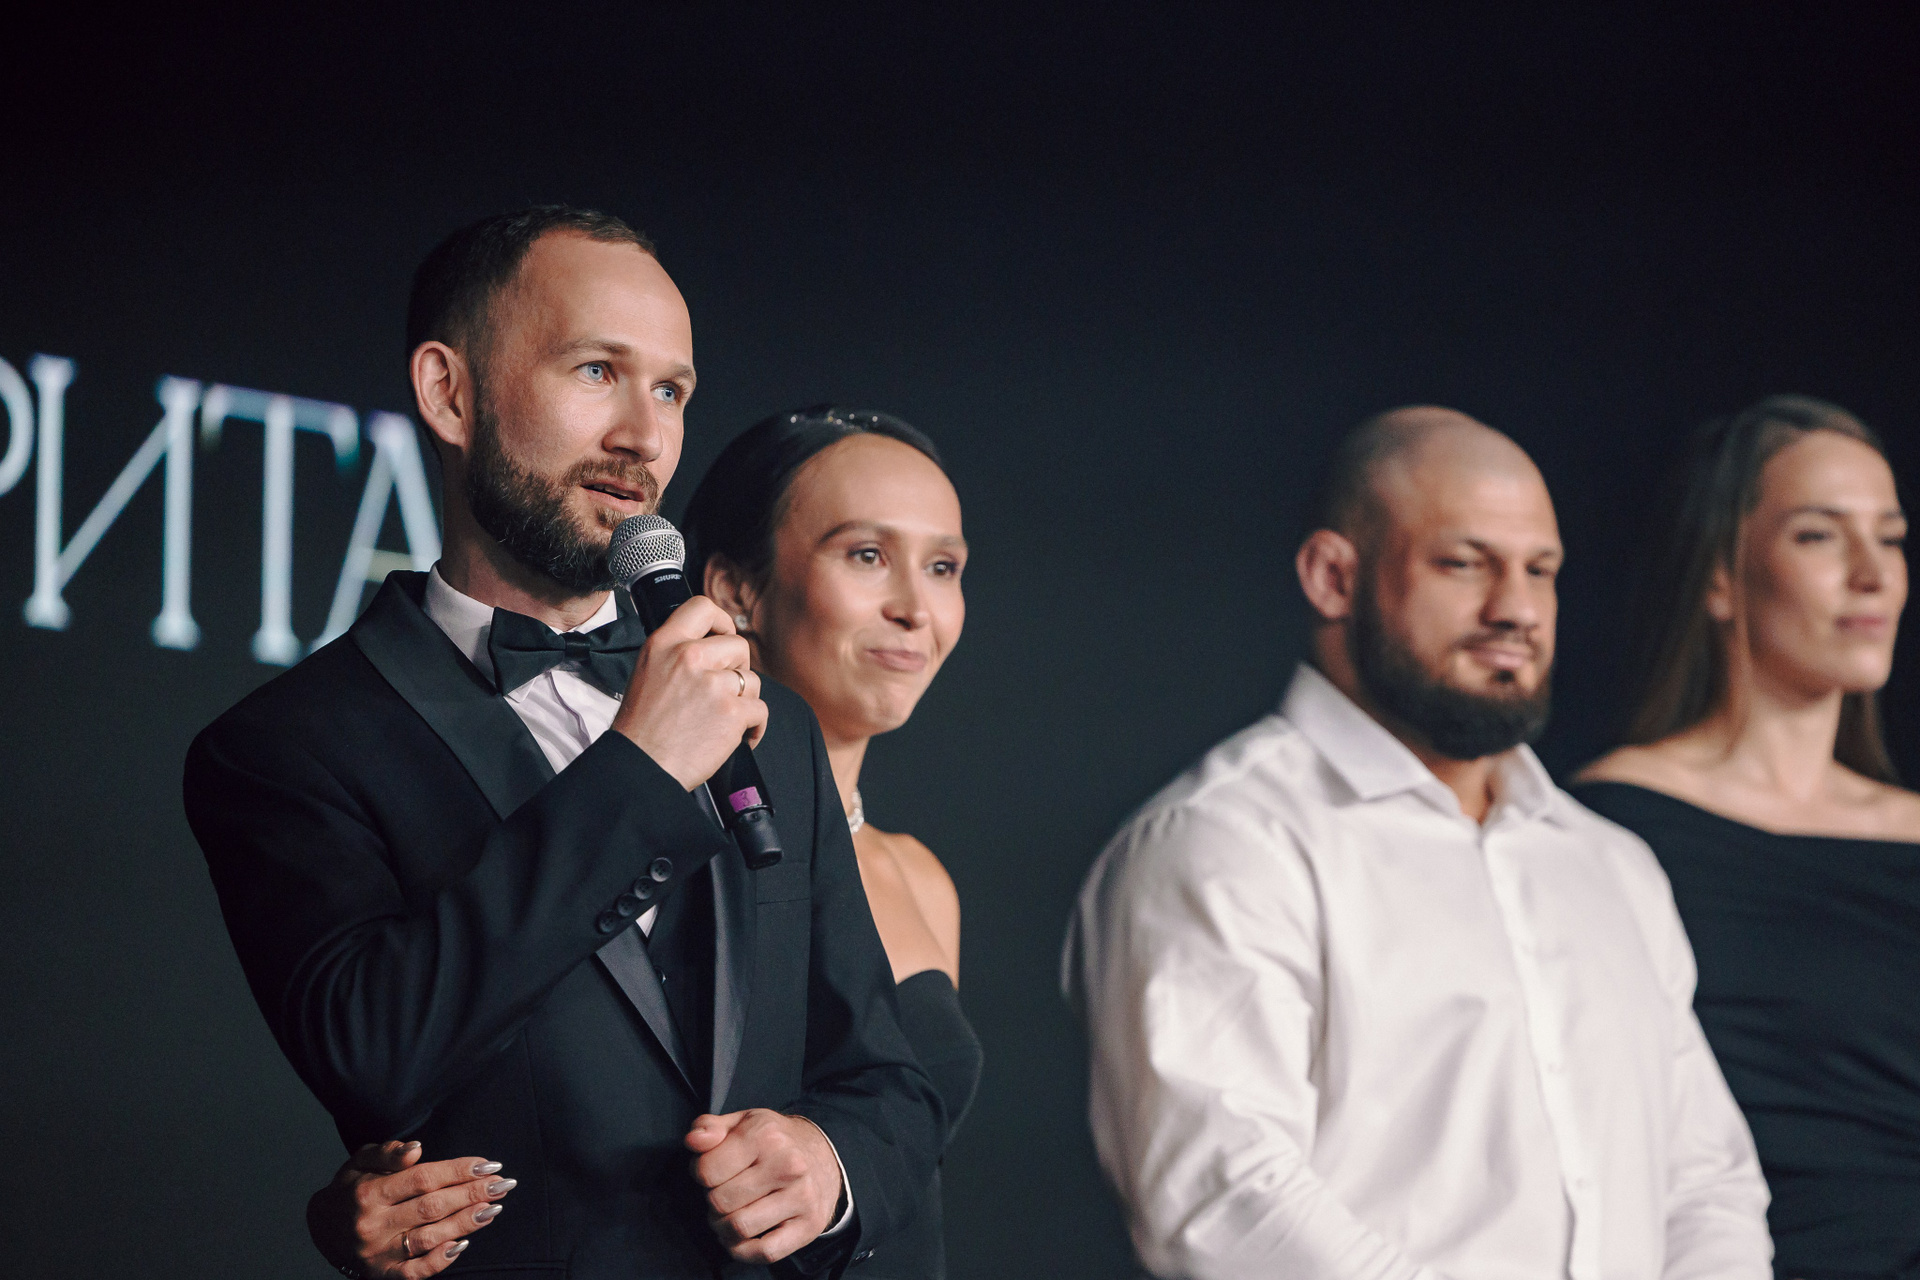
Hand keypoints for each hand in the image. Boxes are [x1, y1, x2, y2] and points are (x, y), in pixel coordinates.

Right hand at [306, 1140, 515, 1277]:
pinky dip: (440, 1260)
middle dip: (472, 1194)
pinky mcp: (380, 1273)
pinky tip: (464, 1244)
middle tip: (503, 1185)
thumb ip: (388, 1153)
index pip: (423, 1178)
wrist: (320, 1227)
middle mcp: (373, 1224)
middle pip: (432, 1207)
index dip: (459, 1170)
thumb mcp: (360, 1161)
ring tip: (493, 1209)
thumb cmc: (350, 1187)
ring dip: (465, 1223)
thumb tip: (416, 1148)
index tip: (489, 1164)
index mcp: (369, 1192)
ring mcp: (377, 1252)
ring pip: (429, 1238)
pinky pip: (415, 1271)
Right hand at [612, 596, 765, 789]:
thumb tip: (712, 646)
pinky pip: (760, 710)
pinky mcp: (731, 712)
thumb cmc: (642, 728)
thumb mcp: (648, 672)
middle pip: (738, 646)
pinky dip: (754, 726)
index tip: (724, 636)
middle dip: (737, 669)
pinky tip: (738, 736)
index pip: (702, 607)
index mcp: (664, 644)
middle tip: (722, 692)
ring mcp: (712, 684)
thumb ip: (677, 653)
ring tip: (723, 718)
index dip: (721, 621)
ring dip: (744, 700)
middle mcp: (689, 657)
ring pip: (751, 680)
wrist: (641, 766)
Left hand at [685, 1110, 843, 1263]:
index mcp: (765, 1134)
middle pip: (719, 1202)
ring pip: (738, 1228)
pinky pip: (765, 1252)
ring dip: (723, 1229)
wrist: (824, 1156)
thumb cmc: (774, 1142)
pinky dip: (744, 1251)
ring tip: (729, 1216)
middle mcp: (787, 1164)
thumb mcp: (742, 1122)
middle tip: (723, 1195)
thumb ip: (710, 1128)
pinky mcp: (809, 1225)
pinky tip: (742, 1238)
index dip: (700, 1174)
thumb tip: (693, 1140)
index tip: (713, 1172)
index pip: (706, 1171)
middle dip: (712, 1203)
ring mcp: (801, 1196)